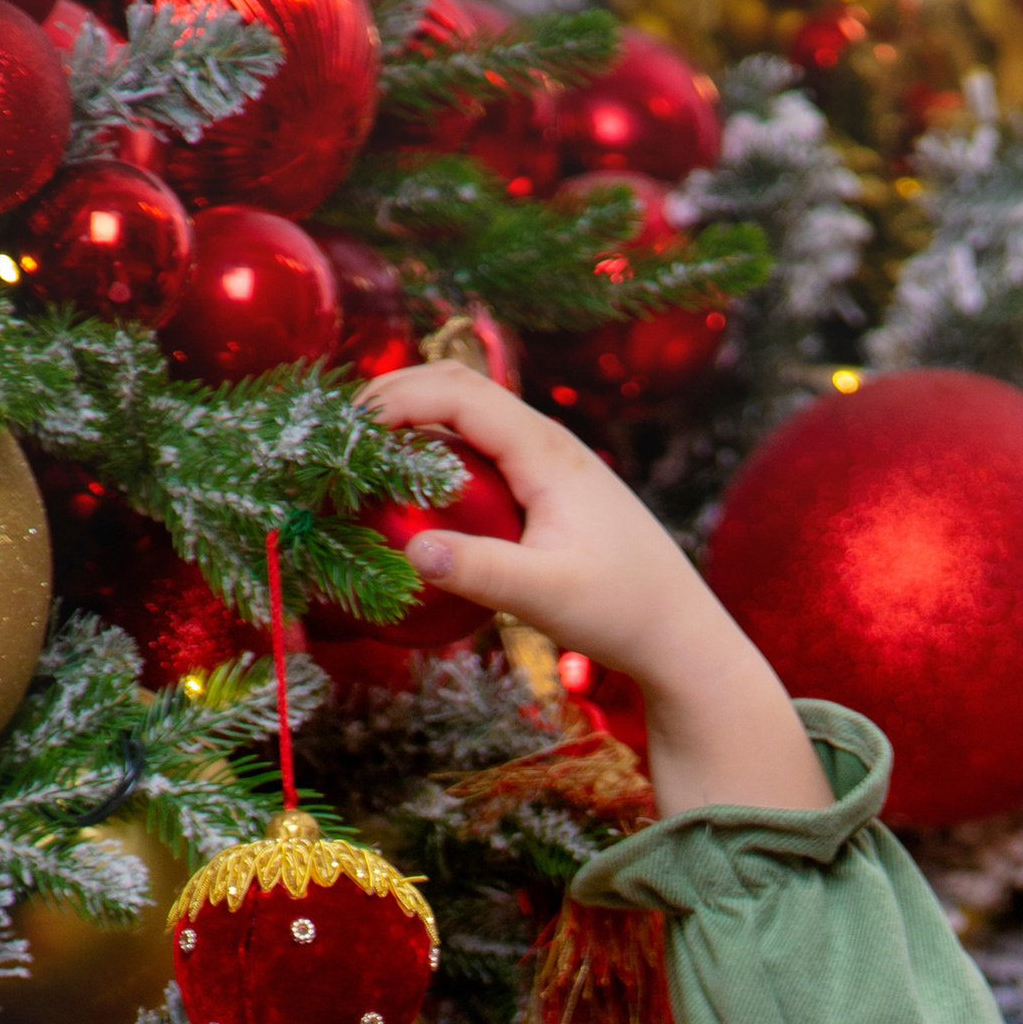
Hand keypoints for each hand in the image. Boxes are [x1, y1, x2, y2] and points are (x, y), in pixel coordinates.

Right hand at [363, 365, 827, 816]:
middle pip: (461, 390)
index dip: (397, 397)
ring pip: (473, 418)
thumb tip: (414, 552)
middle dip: (397, 396)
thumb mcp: (546, 596)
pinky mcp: (552, 489)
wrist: (680, 633)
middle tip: (341, 430)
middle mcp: (550, 443)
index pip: (459, 393)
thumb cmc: (622, 612)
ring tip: (365, 451)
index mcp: (547, 451)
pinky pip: (485, 451)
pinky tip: (415, 489)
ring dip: (418, 420)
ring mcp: (552, 463)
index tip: (348, 426)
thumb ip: (479, 571)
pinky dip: (442, 453)